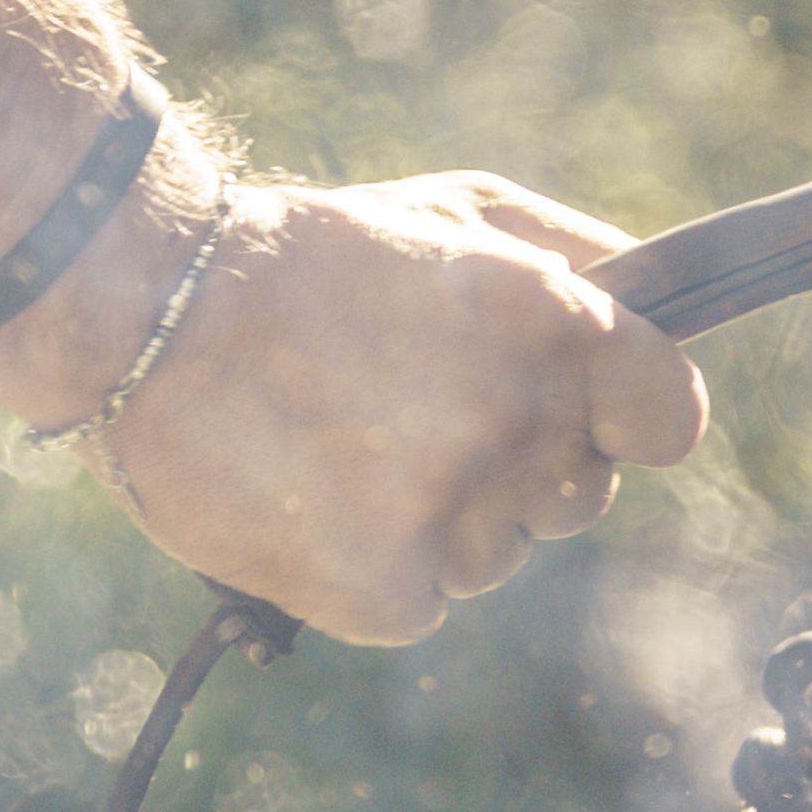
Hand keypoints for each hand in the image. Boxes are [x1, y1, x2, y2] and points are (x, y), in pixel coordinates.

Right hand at [0, 161, 707, 642]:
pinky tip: (317, 496)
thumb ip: (580, 258)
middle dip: (521, 460)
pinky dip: (382, 564)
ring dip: (443, 515)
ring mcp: (451, 517)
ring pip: (499, 554)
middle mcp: (513, 423)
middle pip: (581, 493)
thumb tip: (663, 310)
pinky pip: (428, 601)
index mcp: (551, 321)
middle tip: (416, 406)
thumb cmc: (309, 255)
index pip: (670, 415)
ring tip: (345, 442)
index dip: (629, 413)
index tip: (590, 410)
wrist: (141, 309)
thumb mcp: (454, 210)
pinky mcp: (385, 593)